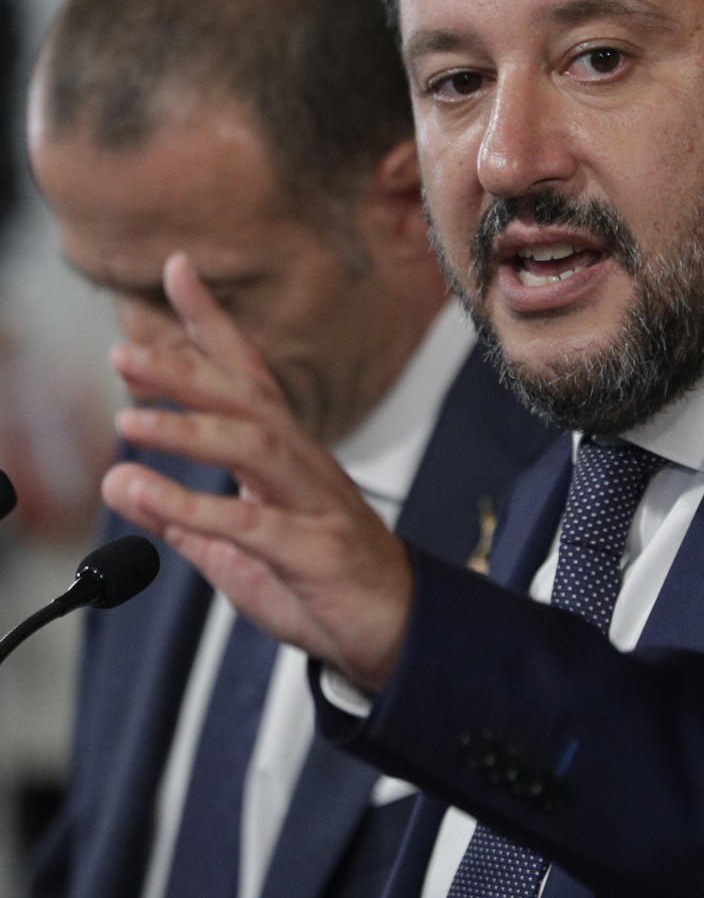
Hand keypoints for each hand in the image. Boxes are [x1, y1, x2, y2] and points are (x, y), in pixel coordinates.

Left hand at [101, 253, 412, 692]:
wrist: (392, 629)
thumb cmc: (316, 579)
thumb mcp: (233, 544)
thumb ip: (178, 513)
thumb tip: (117, 481)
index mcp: (283, 454)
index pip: (245, 374)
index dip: (210, 321)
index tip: (176, 268)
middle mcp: (302, 463)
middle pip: (245, 397)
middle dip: (184, 367)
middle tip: (124, 352)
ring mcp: (314, 502)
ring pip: (254, 446)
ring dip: (188, 429)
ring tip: (129, 422)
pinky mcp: (317, 549)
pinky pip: (255, 523)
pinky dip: (200, 508)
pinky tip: (154, 499)